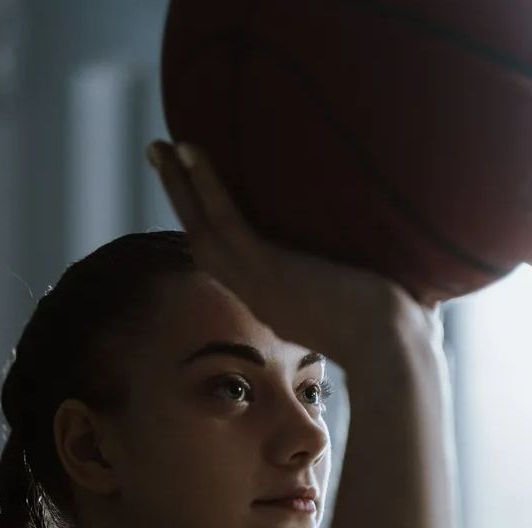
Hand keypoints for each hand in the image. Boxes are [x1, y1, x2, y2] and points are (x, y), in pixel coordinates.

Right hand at [145, 139, 442, 372]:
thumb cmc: (395, 333)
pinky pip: (227, 220)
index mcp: (276, 302)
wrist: (394, 352)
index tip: (199, 197)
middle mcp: (257, 294)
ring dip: (178, 186)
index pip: (232, 261)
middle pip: (203, 241)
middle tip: (160, 158)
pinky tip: (191, 151)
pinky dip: (205, 186)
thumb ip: (359, 277)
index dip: (209, 226)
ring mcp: (259, 283)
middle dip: (179, 200)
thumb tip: (387, 258)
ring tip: (159, 147)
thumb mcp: (364, 302)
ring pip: (203, 229)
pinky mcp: (270, 269)